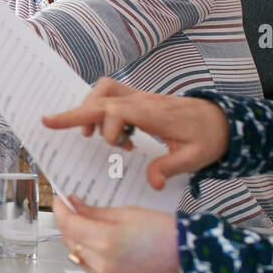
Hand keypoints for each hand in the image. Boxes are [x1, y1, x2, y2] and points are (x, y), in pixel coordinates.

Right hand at [41, 77, 228, 188]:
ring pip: (103, 90)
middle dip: (73, 111)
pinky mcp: (139, 101)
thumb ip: (170, 168)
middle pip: (100, 97)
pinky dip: (101, 109)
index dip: (108, 127)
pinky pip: (111, 95)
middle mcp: (141, 101)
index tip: (119, 147)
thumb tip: (152, 182)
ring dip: (89, 108)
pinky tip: (113, 134)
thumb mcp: (196, 157)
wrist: (223, 120)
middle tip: (48, 122)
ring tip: (90, 135)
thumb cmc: (209, 137)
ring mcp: (139, 98)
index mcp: (153, 113)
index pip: (117, 109)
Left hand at [54, 196, 180, 272]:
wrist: (193, 260)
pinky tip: (108, 250)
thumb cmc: (168, 234)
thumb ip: (95, 212)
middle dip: (70, 225)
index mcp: (107, 241)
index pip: (69, 224)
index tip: (61, 202)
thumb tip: (74, 206)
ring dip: (82, 243)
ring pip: (80, 258)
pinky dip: (95, 260)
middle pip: (71, 242)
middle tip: (75, 212)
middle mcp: (104, 265)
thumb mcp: (129, 213)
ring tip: (95, 231)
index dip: (61, 210)